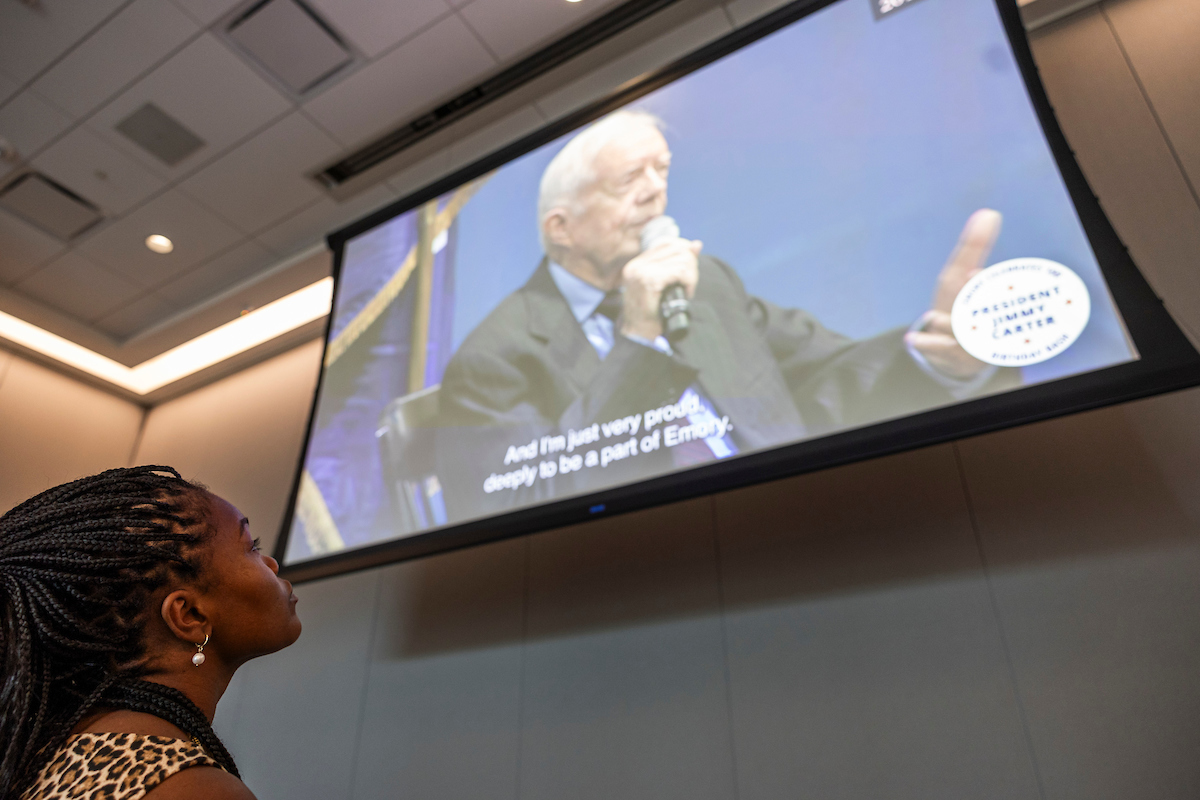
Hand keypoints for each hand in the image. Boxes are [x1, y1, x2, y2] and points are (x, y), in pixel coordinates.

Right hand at [619, 238, 701, 339]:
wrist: (639, 335)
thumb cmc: (653, 314)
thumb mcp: (665, 285)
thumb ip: (678, 263)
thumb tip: (696, 244)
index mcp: (637, 264)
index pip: (667, 243)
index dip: (685, 251)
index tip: (690, 269)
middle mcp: (637, 266)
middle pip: (677, 249)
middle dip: (691, 265)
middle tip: (689, 284)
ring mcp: (642, 272)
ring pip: (682, 260)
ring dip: (691, 277)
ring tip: (686, 291)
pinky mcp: (649, 281)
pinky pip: (679, 272)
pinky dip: (689, 282)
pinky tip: (686, 294)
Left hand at [906, 209, 1001, 379]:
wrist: (957, 350)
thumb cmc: (961, 304)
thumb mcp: (961, 275)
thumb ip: (975, 247)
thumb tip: (988, 214)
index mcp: (986, 299)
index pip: (988, 290)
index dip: (980, 282)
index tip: (973, 272)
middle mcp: (981, 321)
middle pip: (977, 314)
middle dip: (972, 305)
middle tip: (965, 286)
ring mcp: (968, 341)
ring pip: (958, 333)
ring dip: (946, 324)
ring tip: (933, 317)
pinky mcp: (952, 356)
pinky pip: (938, 350)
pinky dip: (926, 344)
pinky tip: (910, 338)